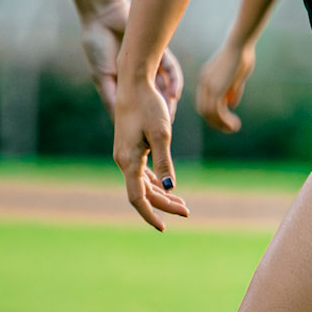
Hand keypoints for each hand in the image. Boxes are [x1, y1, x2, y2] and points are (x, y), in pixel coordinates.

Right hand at [81, 0, 183, 118]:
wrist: (103, 18)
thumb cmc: (98, 48)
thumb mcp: (102, 78)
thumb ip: (110, 98)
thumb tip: (117, 123)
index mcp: (127, 84)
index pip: (141, 105)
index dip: (146, 119)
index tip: (149, 134)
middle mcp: (141, 76)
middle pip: (156, 97)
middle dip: (161, 112)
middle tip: (166, 128)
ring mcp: (151, 64)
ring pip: (165, 86)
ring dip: (169, 100)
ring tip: (170, 114)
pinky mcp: (159, 52)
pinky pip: (171, 69)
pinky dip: (174, 81)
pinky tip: (174, 94)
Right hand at [113, 75, 189, 231]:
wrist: (134, 83)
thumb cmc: (148, 105)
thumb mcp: (161, 133)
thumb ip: (164, 161)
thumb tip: (168, 187)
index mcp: (129, 161)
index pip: (138, 198)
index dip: (150, 214)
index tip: (163, 228)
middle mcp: (123, 160)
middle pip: (143, 192)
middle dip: (164, 204)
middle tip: (187, 211)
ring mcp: (125, 154)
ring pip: (143, 183)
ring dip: (161, 194)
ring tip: (182, 203)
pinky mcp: (129, 147)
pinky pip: (141, 172)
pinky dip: (155, 181)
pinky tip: (166, 185)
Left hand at [196, 34, 257, 132]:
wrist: (240, 43)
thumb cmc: (242, 54)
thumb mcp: (237, 75)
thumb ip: (233, 90)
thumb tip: (231, 104)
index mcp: (206, 78)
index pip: (204, 101)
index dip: (213, 113)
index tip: (227, 119)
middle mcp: (204, 83)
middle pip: (203, 109)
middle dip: (215, 122)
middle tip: (229, 128)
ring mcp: (208, 86)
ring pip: (209, 113)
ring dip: (221, 124)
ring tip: (234, 128)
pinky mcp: (216, 89)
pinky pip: (217, 111)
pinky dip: (224, 120)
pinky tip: (235, 124)